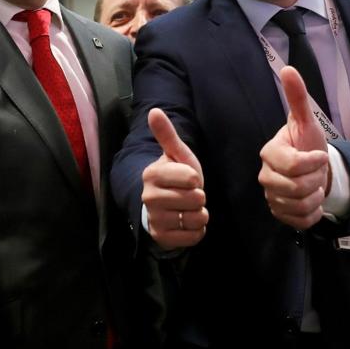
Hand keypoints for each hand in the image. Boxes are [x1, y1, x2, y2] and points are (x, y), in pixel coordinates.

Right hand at [141, 108, 207, 249]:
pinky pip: (193, 237)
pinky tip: (187, 223)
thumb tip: (154, 111)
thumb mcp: (176, 155)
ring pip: (196, 218)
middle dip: (199, 197)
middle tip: (188, 195)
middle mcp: (149, 197)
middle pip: (195, 199)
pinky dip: (196, 231)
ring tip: (188, 209)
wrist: (164, 206)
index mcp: (152, 174)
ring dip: (199, 214)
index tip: (187, 179)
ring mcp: (155, 219)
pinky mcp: (162, 237)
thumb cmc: (174, 177)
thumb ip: (167, 135)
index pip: (191, 178)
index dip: (195, 179)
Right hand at [259, 66, 332, 229]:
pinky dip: (313, 213)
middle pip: (296, 187)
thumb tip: (288, 69)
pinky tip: (312, 201)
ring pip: (299, 205)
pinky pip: (300, 220)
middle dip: (315, 180)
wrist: (315, 171)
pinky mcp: (280, 215)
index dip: (312, 162)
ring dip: (315, 196)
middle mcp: (265, 176)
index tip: (320, 155)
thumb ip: (297, 97)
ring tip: (314, 185)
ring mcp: (271, 197)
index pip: (292, 165)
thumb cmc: (308, 144)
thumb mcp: (306, 122)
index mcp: (269, 153)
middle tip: (317, 172)